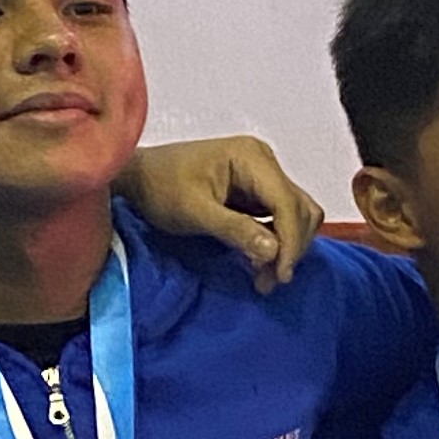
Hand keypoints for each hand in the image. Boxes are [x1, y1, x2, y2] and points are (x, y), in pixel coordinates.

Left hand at [116, 136, 324, 293]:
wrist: (138, 177)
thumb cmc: (160, 189)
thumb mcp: (194, 212)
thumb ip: (234, 229)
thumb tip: (273, 251)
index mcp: (251, 157)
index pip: (287, 202)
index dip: (290, 241)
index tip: (280, 275)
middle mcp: (263, 161)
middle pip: (299, 208)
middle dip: (290, 247)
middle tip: (268, 282)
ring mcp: (261, 174)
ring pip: (294, 215)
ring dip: (286, 247)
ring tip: (263, 278)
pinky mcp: (255, 190)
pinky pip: (279, 217)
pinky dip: (275, 242)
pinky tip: (259, 263)